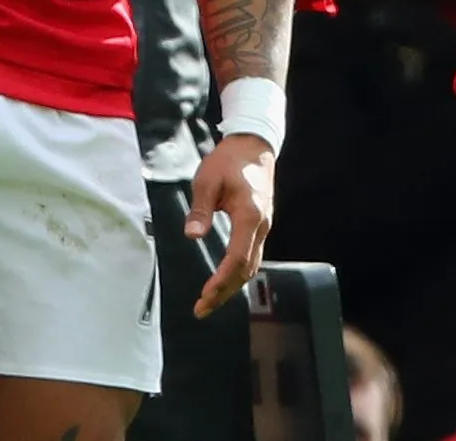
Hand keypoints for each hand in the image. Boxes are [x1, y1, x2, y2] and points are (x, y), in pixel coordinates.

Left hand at [187, 133, 274, 317]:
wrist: (254, 146)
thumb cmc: (228, 160)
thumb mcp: (207, 180)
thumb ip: (200, 209)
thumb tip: (192, 235)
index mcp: (249, 216)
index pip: (237, 258)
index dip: (221, 280)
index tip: (205, 295)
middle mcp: (261, 226)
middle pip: (246, 269)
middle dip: (224, 292)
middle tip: (201, 309)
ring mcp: (264, 227)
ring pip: (251, 266)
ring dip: (231, 286)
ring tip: (209, 301)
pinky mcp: (260, 226)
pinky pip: (251, 256)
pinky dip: (237, 273)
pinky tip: (224, 281)